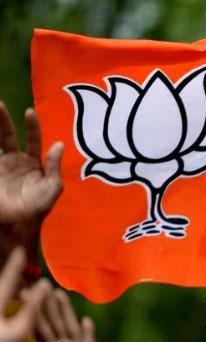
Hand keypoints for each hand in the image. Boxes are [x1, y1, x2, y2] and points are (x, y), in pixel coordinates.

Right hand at [0, 104, 62, 223]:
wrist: (18, 225)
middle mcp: (13, 161)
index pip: (33, 139)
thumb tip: (60, 144)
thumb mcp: (52, 188)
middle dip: (3, 120)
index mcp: (31, 162)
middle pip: (6, 135)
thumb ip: (54, 167)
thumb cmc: (38, 208)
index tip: (29, 112)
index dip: (32, 126)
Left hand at [0, 247, 46, 341]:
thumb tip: (44, 286)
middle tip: (14, 263)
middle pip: (0, 287)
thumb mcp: (20, 331)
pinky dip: (4, 301)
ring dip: (4, 289)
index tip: (20, 250)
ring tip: (11, 284)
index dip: (15, 265)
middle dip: (7, 276)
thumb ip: (33, 307)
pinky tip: (6, 308)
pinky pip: (0, 305)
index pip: (8, 279)